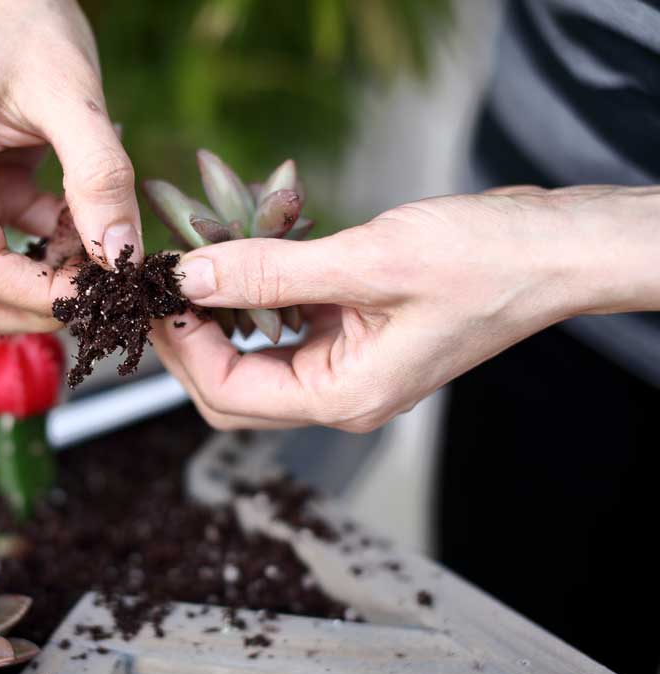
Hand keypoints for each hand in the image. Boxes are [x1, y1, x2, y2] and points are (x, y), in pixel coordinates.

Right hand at [0, 0, 141, 333]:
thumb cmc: (28, 23)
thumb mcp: (74, 93)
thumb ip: (100, 176)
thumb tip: (122, 256)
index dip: (38, 297)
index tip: (101, 296)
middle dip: (31, 309)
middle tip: (98, 295)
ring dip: (40, 284)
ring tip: (98, 255)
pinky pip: (3, 248)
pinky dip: (49, 252)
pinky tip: (89, 225)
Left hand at [152, 185, 659, 431]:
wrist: (550, 248)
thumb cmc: (483, 261)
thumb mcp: (367, 261)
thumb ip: (270, 270)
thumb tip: (191, 276)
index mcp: (344, 395)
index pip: (227, 393)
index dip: (180, 347)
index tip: (154, 295)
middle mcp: (340, 392)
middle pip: (231, 387)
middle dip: (188, 340)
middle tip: (161, 286)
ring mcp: (347, 365)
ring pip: (254, 355)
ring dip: (218, 314)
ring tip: (193, 263)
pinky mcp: (354, 334)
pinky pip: (286, 326)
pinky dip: (256, 296)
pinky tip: (244, 254)